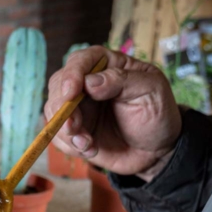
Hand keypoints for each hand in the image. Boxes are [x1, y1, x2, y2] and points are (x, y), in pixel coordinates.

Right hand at [44, 46, 181, 180]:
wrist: (157, 151)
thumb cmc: (158, 115)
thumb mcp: (151, 90)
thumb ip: (122, 81)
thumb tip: (90, 82)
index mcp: (108, 65)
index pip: (80, 61)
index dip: (71, 75)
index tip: (70, 93)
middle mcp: (87, 84)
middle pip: (58, 85)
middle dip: (62, 108)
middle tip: (74, 128)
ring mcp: (79, 108)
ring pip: (53, 111)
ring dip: (64, 130)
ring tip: (87, 144)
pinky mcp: (75, 130)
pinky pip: (57, 135)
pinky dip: (68, 145)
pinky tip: (90, 149)